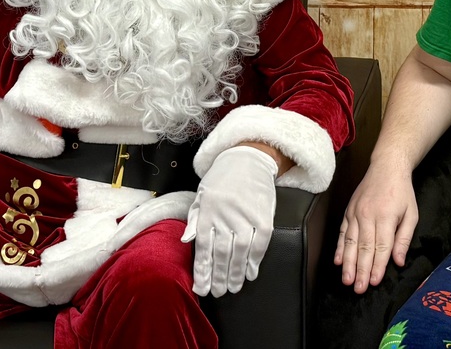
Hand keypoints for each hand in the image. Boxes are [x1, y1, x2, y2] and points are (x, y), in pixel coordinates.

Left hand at [181, 146, 277, 297]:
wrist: (248, 158)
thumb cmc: (222, 178)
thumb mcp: (202, 195)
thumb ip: (195, 218)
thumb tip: (187, 240)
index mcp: (208, 210)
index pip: (204, 246)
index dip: (202, 270)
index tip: (201, 288)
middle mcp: (226, 214)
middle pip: (222, 253)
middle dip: (219, 277)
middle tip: (218, 292)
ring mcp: (246, 215)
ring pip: (240, 251)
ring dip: (237, 272)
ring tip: (234, 287)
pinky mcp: (264, 215)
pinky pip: (260, 242)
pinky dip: (256, 259)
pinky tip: (251, 272)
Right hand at [333, 164, 416, 294]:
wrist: (386, 167)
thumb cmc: (402, 191)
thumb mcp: (412, 213)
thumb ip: (404, 238)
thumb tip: (398, 261)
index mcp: (386, 216)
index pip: (381, 246)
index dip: (378, 266)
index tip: (374, 282)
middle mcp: (368, 215)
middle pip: (364, 248)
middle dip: (361, 270)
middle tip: (358, 289)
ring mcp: (356, 213)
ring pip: (350, 242)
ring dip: (348, 263)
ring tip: (346, 280)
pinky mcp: (349, 211)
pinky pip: (342, 232)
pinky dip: (339, 247)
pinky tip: (338, 261)